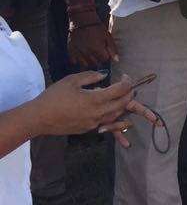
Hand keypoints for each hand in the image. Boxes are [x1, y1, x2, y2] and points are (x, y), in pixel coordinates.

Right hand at [29, 73, 156, 144]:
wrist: (39, 118)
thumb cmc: (53, 97)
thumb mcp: (71, 80)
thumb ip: (91, 76)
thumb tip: (104, 76)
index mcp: (95, 99)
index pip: (120, 91)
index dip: (127, 82)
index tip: (125, 77)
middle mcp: (98, 113)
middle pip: (123, 104)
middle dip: (129, 94)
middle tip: (128, 86)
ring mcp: (94, 123)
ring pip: (117, 115)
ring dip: (123, 106)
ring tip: (123, 97)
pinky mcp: (88, 129)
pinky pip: (106, 123)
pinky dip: (114, 118)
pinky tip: (115, 115)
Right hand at [68, 23, 117, 67]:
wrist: (83, 20)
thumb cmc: (97, 28)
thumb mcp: (108, 37)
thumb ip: (113, 49)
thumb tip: (117, 60)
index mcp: (97, 48)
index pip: (104, 59)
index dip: (105, 55)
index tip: (104, 51)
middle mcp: (87, 51)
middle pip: (95, 63)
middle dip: (98, 59)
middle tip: (97, 52)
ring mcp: (78, 52)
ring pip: (85, 64)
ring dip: (88, 61)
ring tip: (90, 54)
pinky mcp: (71, 51)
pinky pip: (74, 62)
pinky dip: (78, 60)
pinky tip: (81, 55)